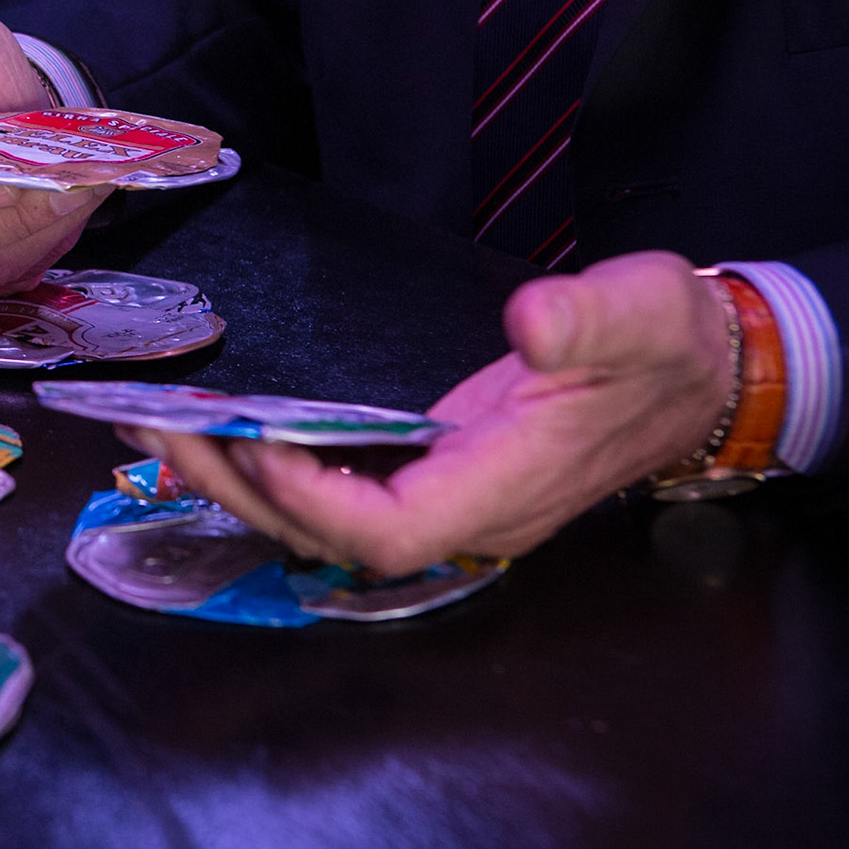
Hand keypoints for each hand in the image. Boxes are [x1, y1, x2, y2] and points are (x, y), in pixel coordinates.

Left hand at [124, 252, 732, 572]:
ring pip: (316, 521)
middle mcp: (462, 512)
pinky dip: (264, 468)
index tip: (253, 438)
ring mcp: (441, 500)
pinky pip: (328, 493)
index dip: (312, 501)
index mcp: (504, 485)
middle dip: (235, 485)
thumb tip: (529, 323)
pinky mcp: (425, 476)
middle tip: (155, 422)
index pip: (387, 530)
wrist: (696, 376)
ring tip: (153, 424)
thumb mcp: (641, 312)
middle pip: (327, 537)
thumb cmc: (665, 345)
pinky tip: (213, 430)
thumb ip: (588, 320)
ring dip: (232, 478)